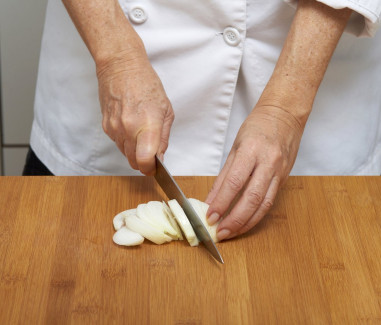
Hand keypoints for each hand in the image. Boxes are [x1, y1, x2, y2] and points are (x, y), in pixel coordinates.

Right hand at [96, 52, 173, 174]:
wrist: (120, 66)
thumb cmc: (145, 83)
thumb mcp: (166, 110)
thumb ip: (163, 138)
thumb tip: (160, 157)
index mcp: (147, 124)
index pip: (145, 160)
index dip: (150, 168)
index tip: (155, 167)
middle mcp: (128, 128)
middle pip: (134, 162)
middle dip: (144, 163)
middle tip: (152, 154)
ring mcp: (114, 128)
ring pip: (125, 154)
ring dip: (134, 152)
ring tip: (141, 134)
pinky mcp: (105, 127)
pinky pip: (117, 143)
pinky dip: (126, 142)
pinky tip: (131, 127)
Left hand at [205, 104, 303, 240]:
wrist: (285, 115)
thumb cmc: (257, 127)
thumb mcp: (235, 147)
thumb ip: (224, 176)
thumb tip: (211, 199)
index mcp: (251, 150)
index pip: (234, 182)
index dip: (221, 202)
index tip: (210, 216)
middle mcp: (268, 162)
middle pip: (251, 198)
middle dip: (234, 219)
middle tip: (219, 232)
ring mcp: (279, 172)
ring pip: (264, 204)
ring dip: (246, 223)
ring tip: (231, 232)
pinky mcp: (284, 179)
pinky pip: (270, 201)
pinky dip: (257, 215)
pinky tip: (246, 223)